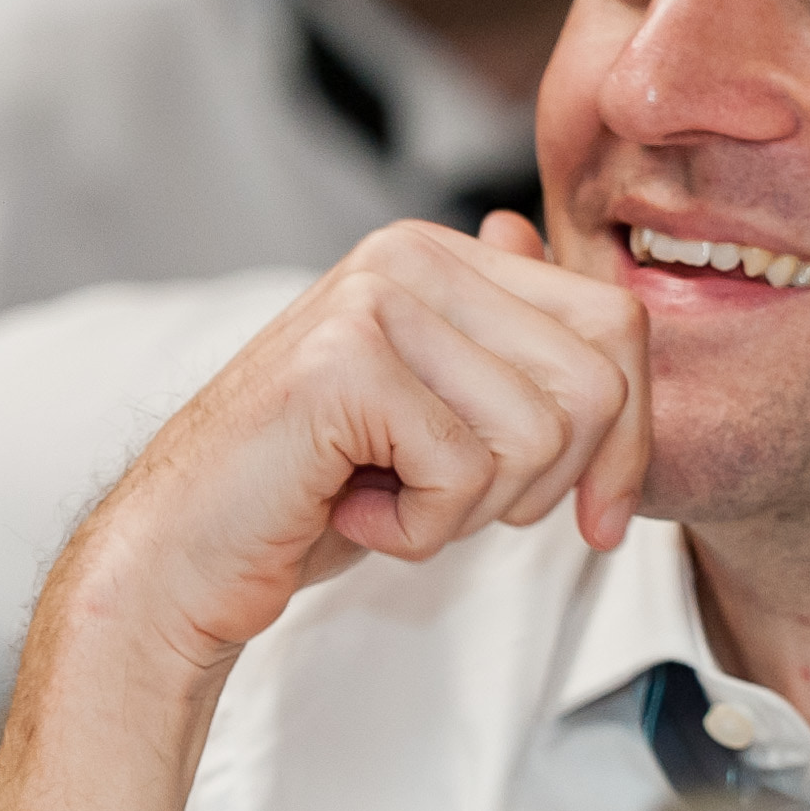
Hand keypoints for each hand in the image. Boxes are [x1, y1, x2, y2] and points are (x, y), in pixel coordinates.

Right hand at [51, 212, 646, 685]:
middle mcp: (411, 254)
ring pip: (538, 435)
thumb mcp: (443, 420)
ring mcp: (373, 300)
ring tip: (387, 499)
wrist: (181, 555)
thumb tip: (594, 287)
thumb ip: (514, 353)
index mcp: (444, 256)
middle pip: (596, 382)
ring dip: (472, 510)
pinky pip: (465, 474)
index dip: (628, 439)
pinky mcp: (342, 364)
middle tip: (448, 502)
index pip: (617, 325)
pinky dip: (420, 530)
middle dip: (547, 482)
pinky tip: (350, 512)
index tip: (597, 519)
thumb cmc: (317, 493)